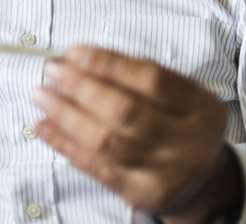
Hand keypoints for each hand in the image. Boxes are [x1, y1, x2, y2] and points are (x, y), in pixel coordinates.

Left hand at [32, 46, 244, 221]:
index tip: (75, 52)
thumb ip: (135, 75)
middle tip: (52, 70)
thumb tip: (78, 58)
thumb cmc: (182, 125)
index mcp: (200, 107)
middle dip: (81, 86)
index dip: (109, 64)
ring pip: (106, 141)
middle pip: (125, 111)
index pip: (152, 80)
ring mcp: (164, 171)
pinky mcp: (140, 192)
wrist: (203, 180)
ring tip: (42, 94)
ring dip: (65, 114)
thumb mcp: (180, 94)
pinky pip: (95, 167)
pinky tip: (45, 126)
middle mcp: (186, 142)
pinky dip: (65, 144)